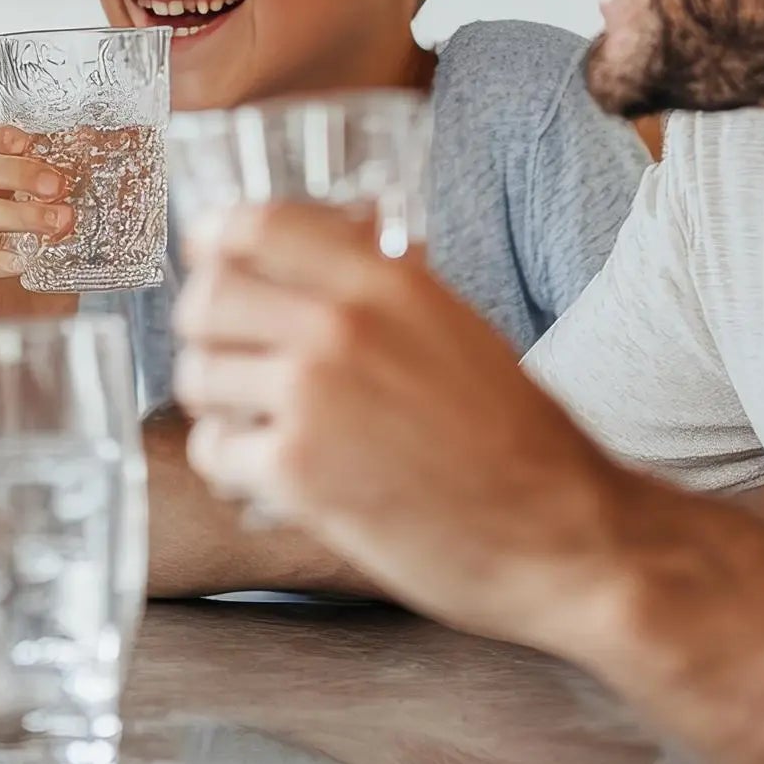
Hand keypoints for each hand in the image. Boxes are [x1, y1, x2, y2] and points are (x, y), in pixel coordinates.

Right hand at [0, 124, 80, 323]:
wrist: (32, 326)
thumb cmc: (45, 268)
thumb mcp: (71, 226)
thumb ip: (84, 193)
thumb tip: (124, 153)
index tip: (30, 141)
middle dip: (20, 172)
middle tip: (58, 186)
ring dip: (19, 214)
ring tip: (56, 224)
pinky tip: (22, 263)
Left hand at [172, 200, 636, 651]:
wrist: (564, 538)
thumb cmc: (518, 437)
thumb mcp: (455, 324)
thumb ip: (385, 279)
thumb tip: (337, 228)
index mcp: (385, 281)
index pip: (255, 225)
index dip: (215, 241)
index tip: (208, 260)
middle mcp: (341, 327)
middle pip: (208, 297)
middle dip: (207, 330)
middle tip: (230, 357)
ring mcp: (313, 399)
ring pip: (199, 374)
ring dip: (216, 401)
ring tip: (255, 421)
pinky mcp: (297, 474)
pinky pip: (214, 450)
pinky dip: (230, 465)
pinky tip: (267, 472)